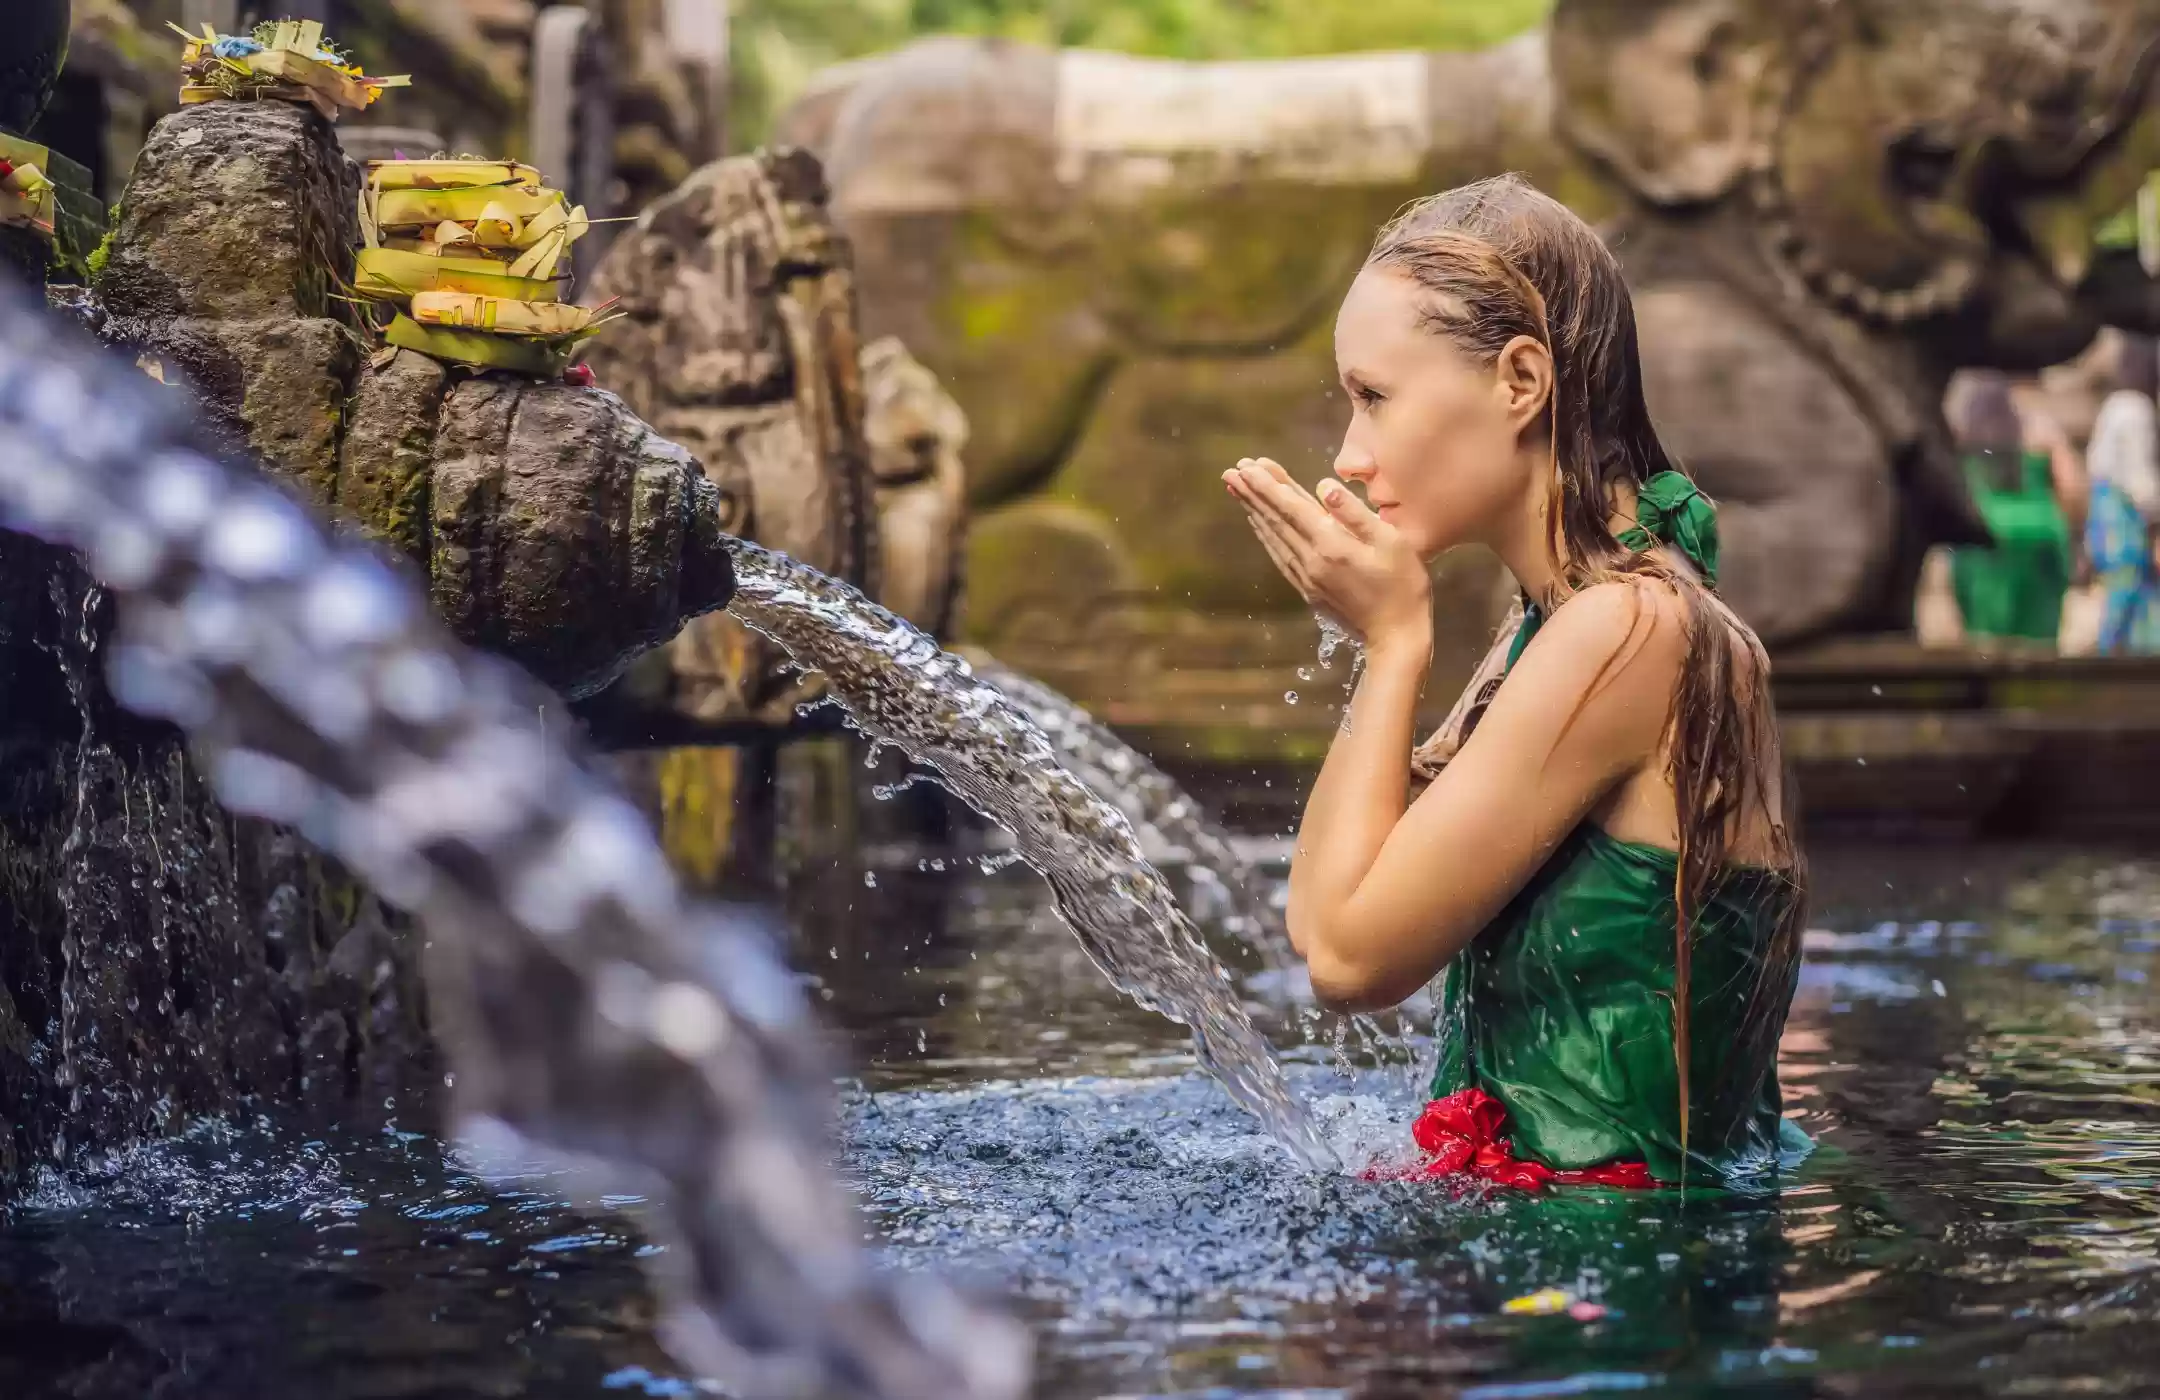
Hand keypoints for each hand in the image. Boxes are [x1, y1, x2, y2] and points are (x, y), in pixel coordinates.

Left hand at [1224, 457, 1431, 659]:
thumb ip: (1354, 512)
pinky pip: (1279, 554)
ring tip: (1236, 489)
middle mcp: (1311, 560)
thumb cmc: (1403, 584)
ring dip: (1253, 510)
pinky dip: (1265, 535)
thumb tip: (1324, 486)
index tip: (1246, 466)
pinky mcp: (1307, 588)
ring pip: (1273, 536)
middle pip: (1275, 520)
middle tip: (1230, 471)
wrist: (1396, 635)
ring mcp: (1306, 576)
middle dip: (1252, 493)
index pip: (1291, 507)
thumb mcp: (1391, 541)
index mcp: (1331, 544)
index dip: (1267, 485)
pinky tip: (1258, 523)